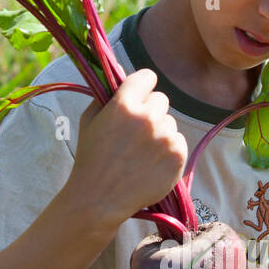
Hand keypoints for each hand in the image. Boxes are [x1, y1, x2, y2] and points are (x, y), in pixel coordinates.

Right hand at [70, 69, 187, 221]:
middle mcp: (147, 117)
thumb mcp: (89, 120)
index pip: (147, 77)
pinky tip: (151, 163)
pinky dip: (169, 150)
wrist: (100, 199)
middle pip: (161, 99)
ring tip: (141, 153)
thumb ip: (106, 93)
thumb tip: (120, 69)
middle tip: (137, 133)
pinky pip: (179, 141)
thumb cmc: (92, 158)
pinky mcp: (177, 156)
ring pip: (170, 122)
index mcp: (123, 104)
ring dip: (160, 132)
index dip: (142, 86)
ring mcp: (165, 137)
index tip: (139, 96)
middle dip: (151, 111)